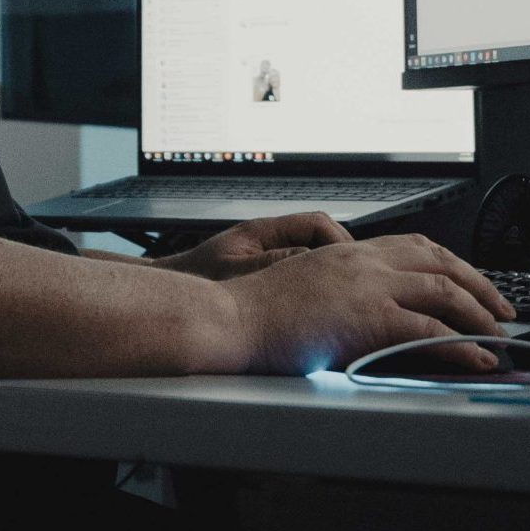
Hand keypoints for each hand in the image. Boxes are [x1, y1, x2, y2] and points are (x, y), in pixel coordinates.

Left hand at [155, 212, 352, 280]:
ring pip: (314, 255)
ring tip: (341, 296)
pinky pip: (301, 272)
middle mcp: (269, 239)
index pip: (317, 224)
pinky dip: (314, 284)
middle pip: (321, 237)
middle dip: (341, 258)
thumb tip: (310, 259)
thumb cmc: (197, 279)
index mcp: (263, 231)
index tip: (351, 265)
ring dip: (329, 272)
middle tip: (354, 284)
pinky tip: (319, 306)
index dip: (339, 242)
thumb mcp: (236, 271)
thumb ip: (273, 262)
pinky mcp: (267, 273)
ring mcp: (269, 255)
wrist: (175, 296)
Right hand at [224, 232, 516, 374]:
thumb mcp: (303, 285)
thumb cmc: (255, 311)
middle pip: (439, 261)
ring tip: (498, 337)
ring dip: (479, 315)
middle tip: (501, 310)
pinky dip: (462, 345)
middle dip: (479, 284)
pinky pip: (430, 329)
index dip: (451, 263)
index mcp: (345, 251)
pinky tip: (477, 357)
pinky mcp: (367, 317)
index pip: (414, 245)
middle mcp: (361, 260)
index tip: (470, 282)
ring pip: (443, 290)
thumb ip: (338, 288)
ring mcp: (366, 286)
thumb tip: (363, 310)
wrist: (230, 318)